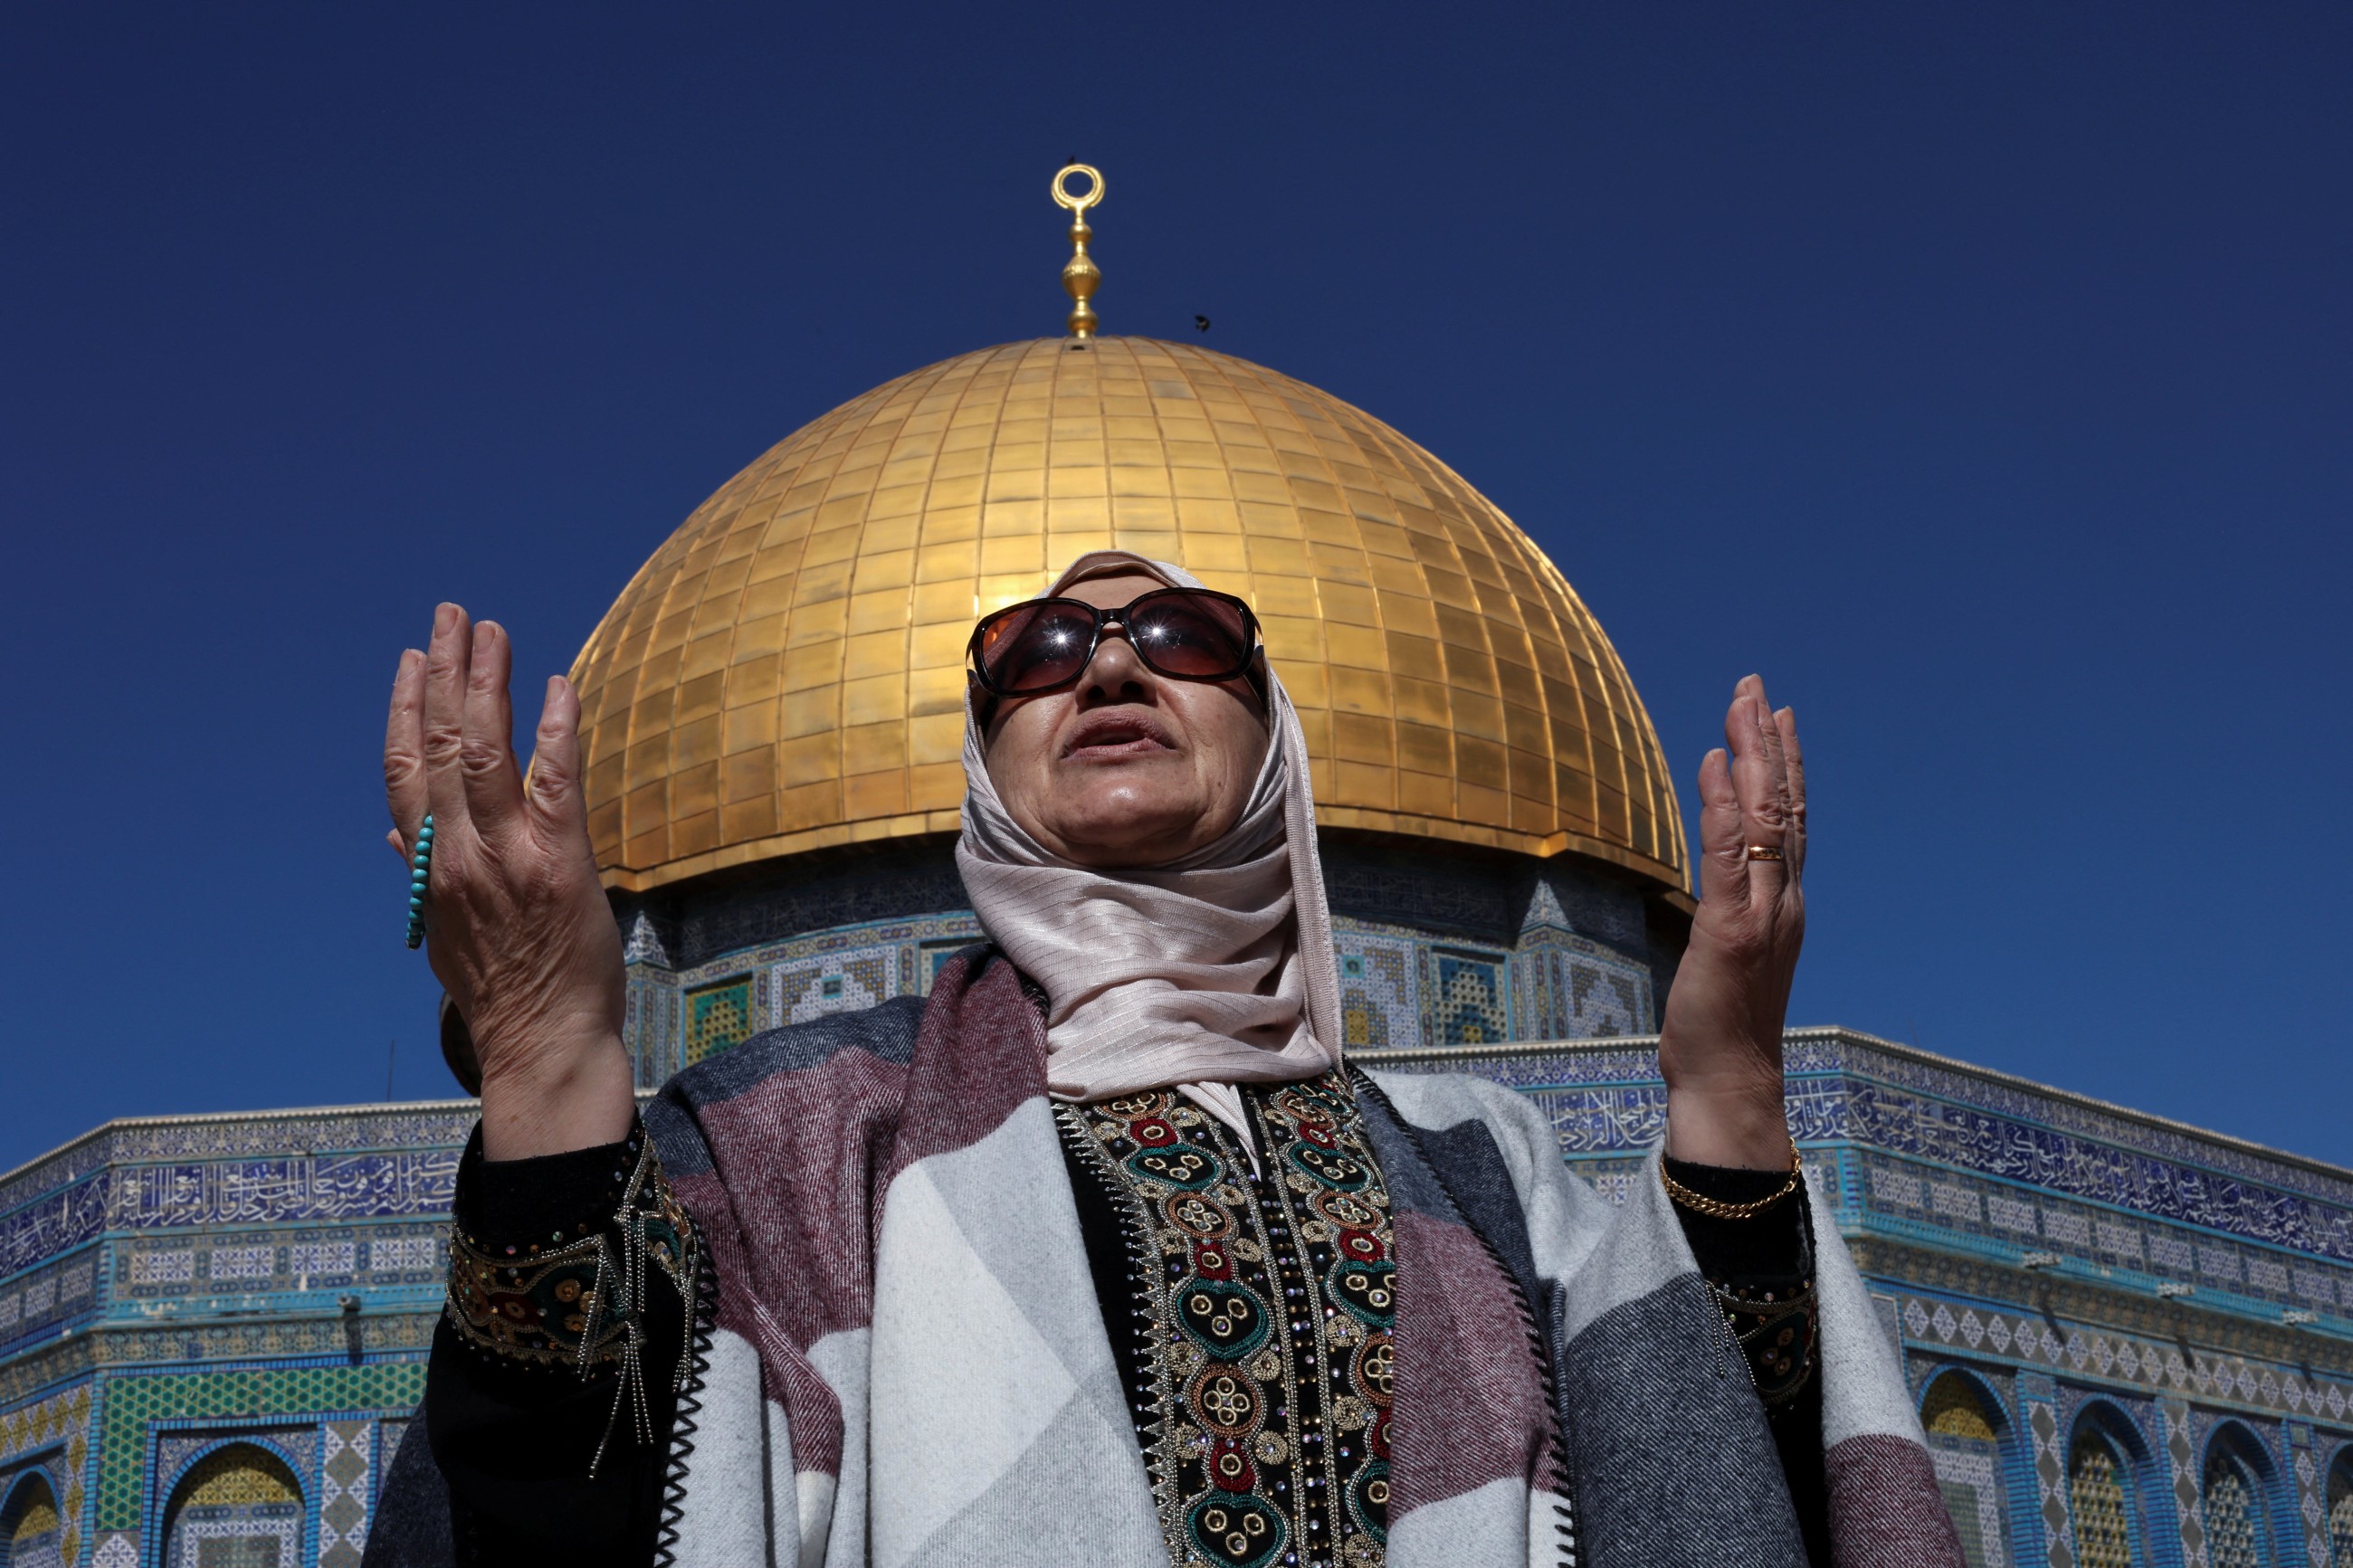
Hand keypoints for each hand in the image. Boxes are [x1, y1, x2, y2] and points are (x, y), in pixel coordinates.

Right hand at [384, 604, 633, 1157]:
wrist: (542, 1047)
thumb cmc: (500, 992)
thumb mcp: (442, 935)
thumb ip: (418, 877)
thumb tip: (390, 838)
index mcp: (428, 869)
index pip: (403, 772)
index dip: (406, 709)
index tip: (412, 661)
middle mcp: (457, 855)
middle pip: (440, 745)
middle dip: (446, 672)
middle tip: (451, 616)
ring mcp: (507, 857)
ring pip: (485, 751)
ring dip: (488, 682)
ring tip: (490, 630)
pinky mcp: (560, 864)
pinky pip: (554, 782)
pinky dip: (555, 730)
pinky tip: (556, 686)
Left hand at [1657, 675, 1806, 1168]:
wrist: (1731, 1084)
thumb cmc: (1723, 1026)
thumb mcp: (1731, 956)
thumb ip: (1733, 914)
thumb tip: (1721, 886)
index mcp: (1783, 905)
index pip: (1789, 822)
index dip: (1785, 766)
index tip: (1777, 716)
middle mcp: (1783, 901)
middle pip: (1783, 806)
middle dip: (1769, 742)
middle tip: (1757, 687)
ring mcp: (1761, 914)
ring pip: (1765, 819)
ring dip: (1752, 755)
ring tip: (1743, 703)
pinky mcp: (1729, 931)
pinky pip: (1728, 856)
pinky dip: (1725, 805)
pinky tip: (1716, 762)